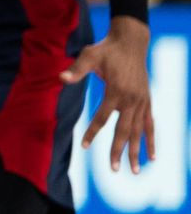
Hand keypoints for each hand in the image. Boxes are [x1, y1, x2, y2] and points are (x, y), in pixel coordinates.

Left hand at [62, 16, 153, 172]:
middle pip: (124, 130)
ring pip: (139, 131)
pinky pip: (150, 124)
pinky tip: (153, 157)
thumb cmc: (107, 49)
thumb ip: (76, 69)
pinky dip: (151, 140)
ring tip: (134, 171)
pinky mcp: (147, 101)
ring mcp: (142, 102)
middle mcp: (132, 100)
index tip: (84, 146)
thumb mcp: (89, 55)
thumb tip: (60, 78)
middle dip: (118, 151)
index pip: (102, 117)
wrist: (131, 42)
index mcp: (116, 91)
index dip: (92, 132)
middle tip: (113, 170)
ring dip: (136, 151)